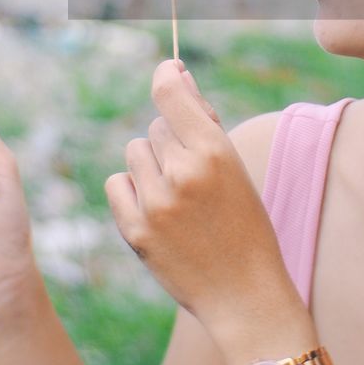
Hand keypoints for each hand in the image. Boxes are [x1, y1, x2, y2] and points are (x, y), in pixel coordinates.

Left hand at [104, 60, 299, 337]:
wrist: (245, 295)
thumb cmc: (246, 226)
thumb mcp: (236, 169)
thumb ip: (204, 124)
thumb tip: (176, 77)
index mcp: (214, 152)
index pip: (170, 93)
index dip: (166, 75)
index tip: (168, 69)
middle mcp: (182, 173)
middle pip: (155, 127)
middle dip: (170, 141)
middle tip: (195, 174)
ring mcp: (155, 203)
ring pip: (134, 152)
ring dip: (150, 166)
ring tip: (177, 196)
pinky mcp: (135, 231)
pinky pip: (117, 183)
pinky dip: (131, 191)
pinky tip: (156, 211)